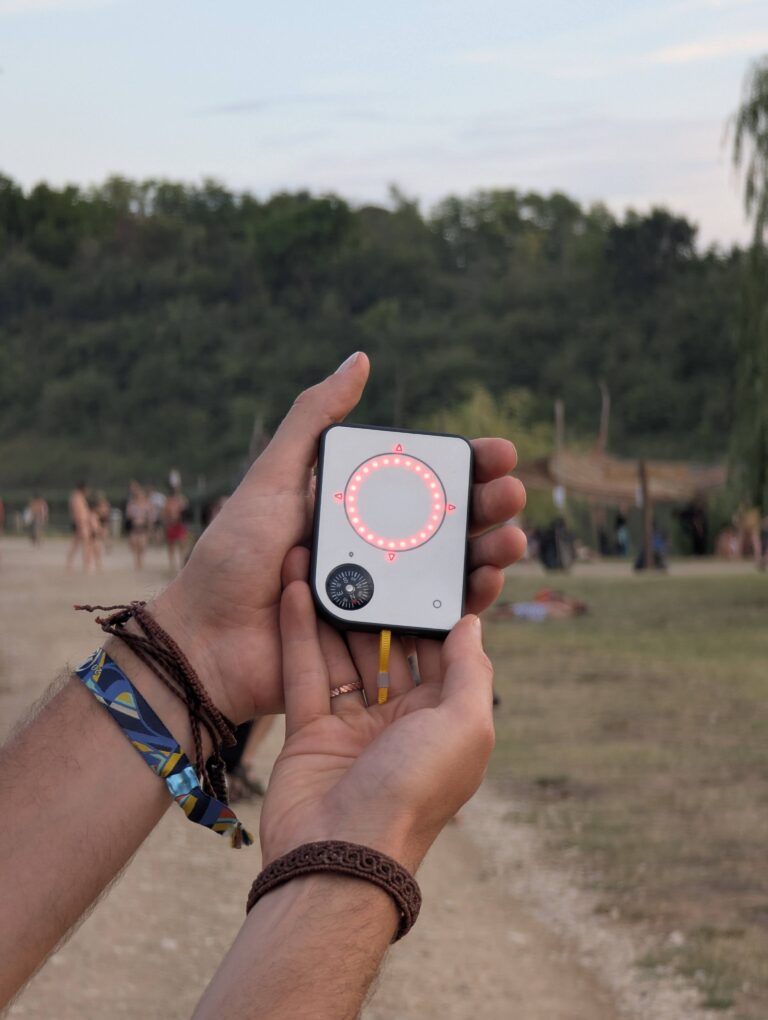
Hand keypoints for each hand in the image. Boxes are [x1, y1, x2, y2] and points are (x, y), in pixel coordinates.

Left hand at [153, 353, 525, 722]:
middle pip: (448, 521)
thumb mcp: (273, 478)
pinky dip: (469, 599)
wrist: (208, 638)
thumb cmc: (234, 555)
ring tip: (512, 540)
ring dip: (490, 551)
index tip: (497, 453)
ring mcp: (383, 591)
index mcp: (354, 505)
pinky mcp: (384, 635)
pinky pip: (437, 616)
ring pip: (452, 567)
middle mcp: (376, 545)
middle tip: (513, 495)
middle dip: (488, 505)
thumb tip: (359, 360)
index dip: (465, 465)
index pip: (423, 479)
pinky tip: (489, 580)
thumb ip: (313, 420)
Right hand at [258, 579, 494, 872]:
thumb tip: (472, 623)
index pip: (442, 655)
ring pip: (344, 655)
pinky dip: (298, 631)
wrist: (340, 856)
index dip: (431, 613)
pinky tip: (295, 589)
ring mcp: (353, 727)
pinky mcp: (310, 732)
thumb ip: (469, 672)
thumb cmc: (414, 793)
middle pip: (389, 651)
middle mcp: (400, 722)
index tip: (420, 566)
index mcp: (443, 722)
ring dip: (336, 611)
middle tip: (367, 555)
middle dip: (380, 606)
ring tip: (328, 559)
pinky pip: (304, 672)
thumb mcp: (463, 727)